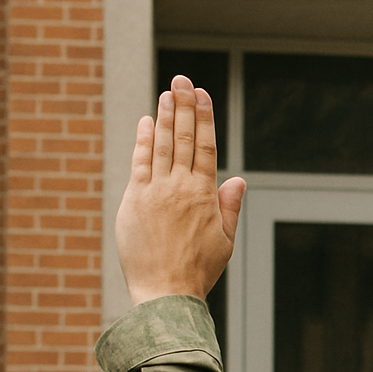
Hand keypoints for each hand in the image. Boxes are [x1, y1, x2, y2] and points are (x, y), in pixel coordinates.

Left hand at [115, 75, 246, 305]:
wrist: (167, 292)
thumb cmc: (197, 271)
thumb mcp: (224, 241)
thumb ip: (229, 207)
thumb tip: (237, 180)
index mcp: (205, 196)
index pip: (206, 147)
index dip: (204, 118)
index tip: (202, 95)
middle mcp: (181, 187)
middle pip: (183, 138)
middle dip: (183, 106)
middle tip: (182, 79)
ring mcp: (156, 192)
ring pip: (162, 145)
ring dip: (164, 116)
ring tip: (166, 92)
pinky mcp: (135, 200)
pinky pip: (140, 163)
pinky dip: (143, 141)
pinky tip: (145, 122)